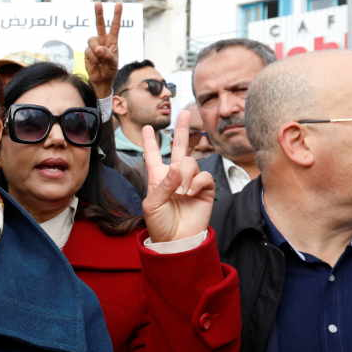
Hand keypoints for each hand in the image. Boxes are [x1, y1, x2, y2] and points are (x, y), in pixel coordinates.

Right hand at [85, 2, 120, 98]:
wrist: (101, 80)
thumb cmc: (110, 71)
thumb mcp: (113, 63)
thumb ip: (107, 55)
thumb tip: (98, 49)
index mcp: (112, 42)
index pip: (115, 26)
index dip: (117, 15)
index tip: (119, 4)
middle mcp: (103, 41)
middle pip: (99, 25)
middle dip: (99, 14)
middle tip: (97, 3)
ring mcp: (94, 46)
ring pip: (91, 41)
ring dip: (96, 52)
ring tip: (100, 61)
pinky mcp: (87, 52)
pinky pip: (87, 52)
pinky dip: (92, 59)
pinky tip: (95, 64)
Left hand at [141, 110, 215, 242]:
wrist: (177, 240)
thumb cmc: (160, 223)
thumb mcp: (152, 204)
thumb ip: (163, 184)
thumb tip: (178, 167)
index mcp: (157, 177)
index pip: (152, 155)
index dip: (150, 142)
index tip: (147, 128)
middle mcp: (174, 176)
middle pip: (179, 148)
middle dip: (182, 130)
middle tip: (184, 112)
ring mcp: (191, 181)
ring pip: (190, 162)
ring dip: (186, 175)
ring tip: (182, 192)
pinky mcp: (205, 188)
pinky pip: (204, 175)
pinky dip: (197, 183)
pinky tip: (191, 193)